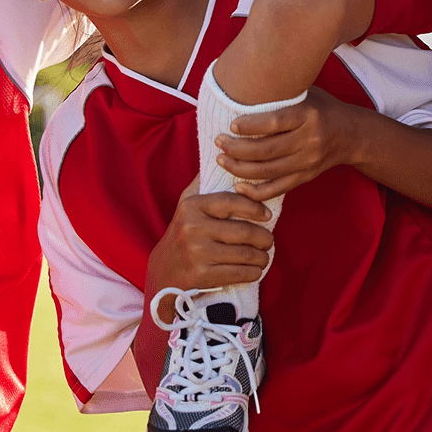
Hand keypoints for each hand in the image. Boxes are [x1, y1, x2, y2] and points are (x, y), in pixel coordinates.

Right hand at [144, 183, 272, 317]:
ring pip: (245, 254)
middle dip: (265, 238)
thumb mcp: (187, 204)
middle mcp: (193, 228)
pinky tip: (255, 270)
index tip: (267, 215)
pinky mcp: (202, 275)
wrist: (162, 272)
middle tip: (269, 241)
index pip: (231, 201)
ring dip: (262, 257)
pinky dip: (253, 273)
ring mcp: (197, 253)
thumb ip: (204, 182)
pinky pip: (239, 273)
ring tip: (264, 256)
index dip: (255, 208)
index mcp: (192, 207)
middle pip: (244, 231)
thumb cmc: (183, 234)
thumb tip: (223, 155)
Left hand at [215, 87, 358, 199]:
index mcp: (309, 115)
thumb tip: (243, 90)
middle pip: (267, 150)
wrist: (351, 134)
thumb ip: (281, 95)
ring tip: (222, 159)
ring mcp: (309, 162)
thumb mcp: (307, 94)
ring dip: (240, 168)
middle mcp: (310, 140)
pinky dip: (256, 191)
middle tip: (219, 143)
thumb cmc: (322, 108)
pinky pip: (278, 188)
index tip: (230, 125)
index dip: (250, 126)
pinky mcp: (306, 177)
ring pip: (268, 171)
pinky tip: (238, 186)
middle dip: (237, 149)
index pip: (275, 123)